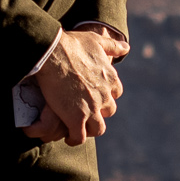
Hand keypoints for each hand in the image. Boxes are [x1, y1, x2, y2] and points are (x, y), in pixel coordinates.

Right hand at [35, 27, 123, 144]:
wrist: (53, 53)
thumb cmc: (72, 44)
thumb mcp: (96, 41)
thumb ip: (113, 45)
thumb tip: (126, 47)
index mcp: (110, 79)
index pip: (115, 93)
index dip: (106, 95)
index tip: (96, 94)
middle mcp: (104, 96)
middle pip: (108, 111)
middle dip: (99, 112)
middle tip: (86, 111)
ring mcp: (91, 109)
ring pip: (98, 128)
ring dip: (90, 129)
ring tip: (79, 128)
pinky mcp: (76, 119)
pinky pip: (79, 137)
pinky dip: (74, 139)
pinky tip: (68, 137)